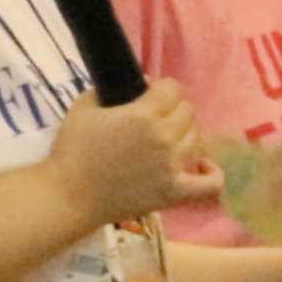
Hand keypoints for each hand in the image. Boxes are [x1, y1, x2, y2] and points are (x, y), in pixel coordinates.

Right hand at [48, 85, 219, 227]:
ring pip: (196, 139)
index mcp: (143, 115)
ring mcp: (171, 167)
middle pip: (187, 112)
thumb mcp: (84, 107)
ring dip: (185, 134)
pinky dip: (212, 174)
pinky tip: (201, 166)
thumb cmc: (72, 150)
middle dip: (172, 110)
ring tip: (168, 139)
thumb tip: (141, 85)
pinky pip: (209, 185)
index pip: (172, 89)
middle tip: (154, 119)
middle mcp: (163, 138)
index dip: (161, 90)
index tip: (150, 96)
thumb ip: (111, 89)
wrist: (68, 196)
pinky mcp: (173, 193)